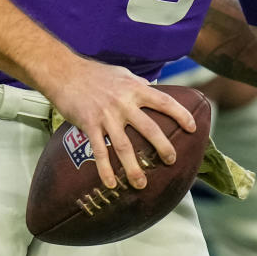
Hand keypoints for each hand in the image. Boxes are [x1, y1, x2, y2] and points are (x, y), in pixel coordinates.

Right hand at [46, 58, 196, 191]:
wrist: (63, 72)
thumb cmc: (92, 73)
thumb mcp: (120, 74)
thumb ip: (137, 84)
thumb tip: (151, 88)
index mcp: (134, 88)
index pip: (164, 101)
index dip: (181, 114)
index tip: (193, 127)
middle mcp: (123, 102)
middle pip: (149, 128)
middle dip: (163, 147)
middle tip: (171, 161)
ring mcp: (106, 115)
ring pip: (124, 146)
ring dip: (134, 167)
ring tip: (141, 184)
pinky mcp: (89, 124)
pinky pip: (99, 150)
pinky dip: (105, 169)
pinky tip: (110, 184)